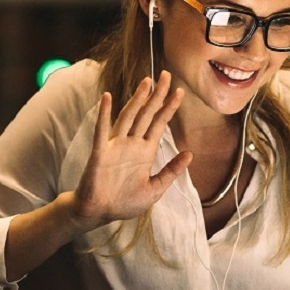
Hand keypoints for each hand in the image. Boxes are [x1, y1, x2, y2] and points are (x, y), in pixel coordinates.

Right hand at [69, 71, 191, 229]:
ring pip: (128, 117)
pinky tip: (107, 98)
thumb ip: (171, 171)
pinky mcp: (101, 153)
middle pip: (146, 114)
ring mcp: (115, 146)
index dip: (169, 107)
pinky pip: (102, 130)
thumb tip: (190, 153)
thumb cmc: (125, 202)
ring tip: (147, 82)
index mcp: (145, 151)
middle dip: (157, 95)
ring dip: (137, 99)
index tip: (180, 91)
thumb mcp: (155, 188)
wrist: (100, 213)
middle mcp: (131, 144)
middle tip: (167, 75)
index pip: (159, 123)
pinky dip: (105, 114)